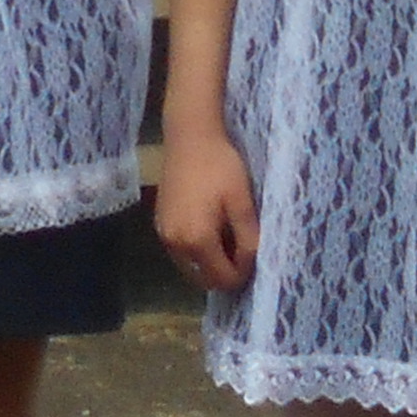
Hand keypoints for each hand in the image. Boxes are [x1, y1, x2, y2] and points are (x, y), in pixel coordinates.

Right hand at [156, 130, 257, 295]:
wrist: (190, 137)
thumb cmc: (220, 166)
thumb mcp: (242, 203)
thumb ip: (249, 239)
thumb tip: (254, 263)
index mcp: (196, 239)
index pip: (222, 278)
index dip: (243, 275)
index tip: (256, 258)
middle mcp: (175, 243)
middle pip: (204, 279)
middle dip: (225, 274)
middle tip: (244, 254)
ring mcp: (164, 233)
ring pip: (191, 267)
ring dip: (210, 264)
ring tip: (229, 242)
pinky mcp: (160, 223)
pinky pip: (181, 252)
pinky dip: (197, 252)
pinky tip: (211, 231)